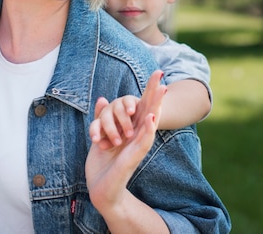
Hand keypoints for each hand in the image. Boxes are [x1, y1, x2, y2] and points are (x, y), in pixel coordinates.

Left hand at [86, 71, 166, 212]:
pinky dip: (148, 129)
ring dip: (156, 106)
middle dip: (155, 93)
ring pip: (150, 123)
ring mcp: (137, 147)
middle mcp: (138, 136)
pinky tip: (151, 117)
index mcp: (131, 131)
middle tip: (162, 73)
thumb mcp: (100, 136)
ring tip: (162, 89)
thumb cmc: (103, 166)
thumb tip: (103, 98)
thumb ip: (102, 118)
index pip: (142, 106)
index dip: (149, 90)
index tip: (156, 72)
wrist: (102, 191)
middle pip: (150, 110)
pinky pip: (143, 141)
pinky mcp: (133, 158)